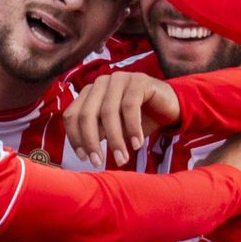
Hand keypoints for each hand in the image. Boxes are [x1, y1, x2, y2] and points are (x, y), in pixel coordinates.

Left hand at [65, 72, 180, 166]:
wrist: (168, 108)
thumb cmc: (137, 120)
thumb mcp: (113, 129)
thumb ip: (97, 134)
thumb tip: (84, 153)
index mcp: (89, 93)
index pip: (72, 114)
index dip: (75, 138)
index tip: (84, 158)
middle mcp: (101, 83)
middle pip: (87, 114)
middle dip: (91, 141)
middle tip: (98, 162)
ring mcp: (119, 79)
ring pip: (108, 112)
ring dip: (114, 139)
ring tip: (122, 158)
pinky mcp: (139, 80)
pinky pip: (130, 106)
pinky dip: (132, 128)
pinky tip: (136, 144)